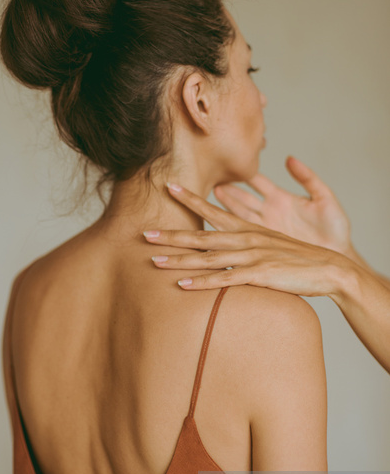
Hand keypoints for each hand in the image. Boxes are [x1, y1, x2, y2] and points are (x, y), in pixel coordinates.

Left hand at [144, 182, 344, 293]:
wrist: (328, 268)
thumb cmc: (296, 259)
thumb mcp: (269, 245)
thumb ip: (246, 244)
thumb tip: (226, 248)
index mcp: (247, 229)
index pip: (213, 211)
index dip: (190, 199)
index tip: (168, 188)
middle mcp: (246, 239)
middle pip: (201, 235)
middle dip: (172, 235)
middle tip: (145, 233)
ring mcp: (252, 257)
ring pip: (208, 257)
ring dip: (179, 260)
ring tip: (154, 260)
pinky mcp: (260, 275)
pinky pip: (225, 280)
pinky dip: (203, 282)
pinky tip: (183, 285)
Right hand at [213, 156, 351, 254]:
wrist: (339, 258)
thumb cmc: (335, 229)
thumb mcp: (324, 199)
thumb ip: (307, 178)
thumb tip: (289, 159)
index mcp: (281, 199)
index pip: (256, 182)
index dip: (242, 173)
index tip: (227, 163)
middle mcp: (269, 213)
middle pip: (241, 198)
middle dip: (225, 190)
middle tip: (207, 180)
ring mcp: (265, 229)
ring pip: (237, 216)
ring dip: (223, 208)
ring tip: (205, 199)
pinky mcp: (265, 245)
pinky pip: (243, 238)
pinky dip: (229, 233)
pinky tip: (214, 228)